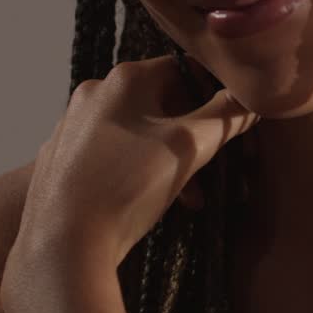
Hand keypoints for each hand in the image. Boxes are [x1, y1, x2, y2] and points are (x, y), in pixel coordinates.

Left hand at [0, 55, 259, 305]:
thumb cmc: (129, 187)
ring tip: (187, 198)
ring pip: (136, 132)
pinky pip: (110, 154)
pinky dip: (136, 171)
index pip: (183, 69)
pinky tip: (147, 203)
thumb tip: (252, 98)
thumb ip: (225, 117)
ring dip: (169, 160)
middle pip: (160, 104)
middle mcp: (93, 93)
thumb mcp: (189, 148)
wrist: (64, 242)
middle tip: (211, 173)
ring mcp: (71, 126)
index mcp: (124, 79)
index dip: (213, 96)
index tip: (229, 127)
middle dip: (192, 137)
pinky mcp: (60, 159)